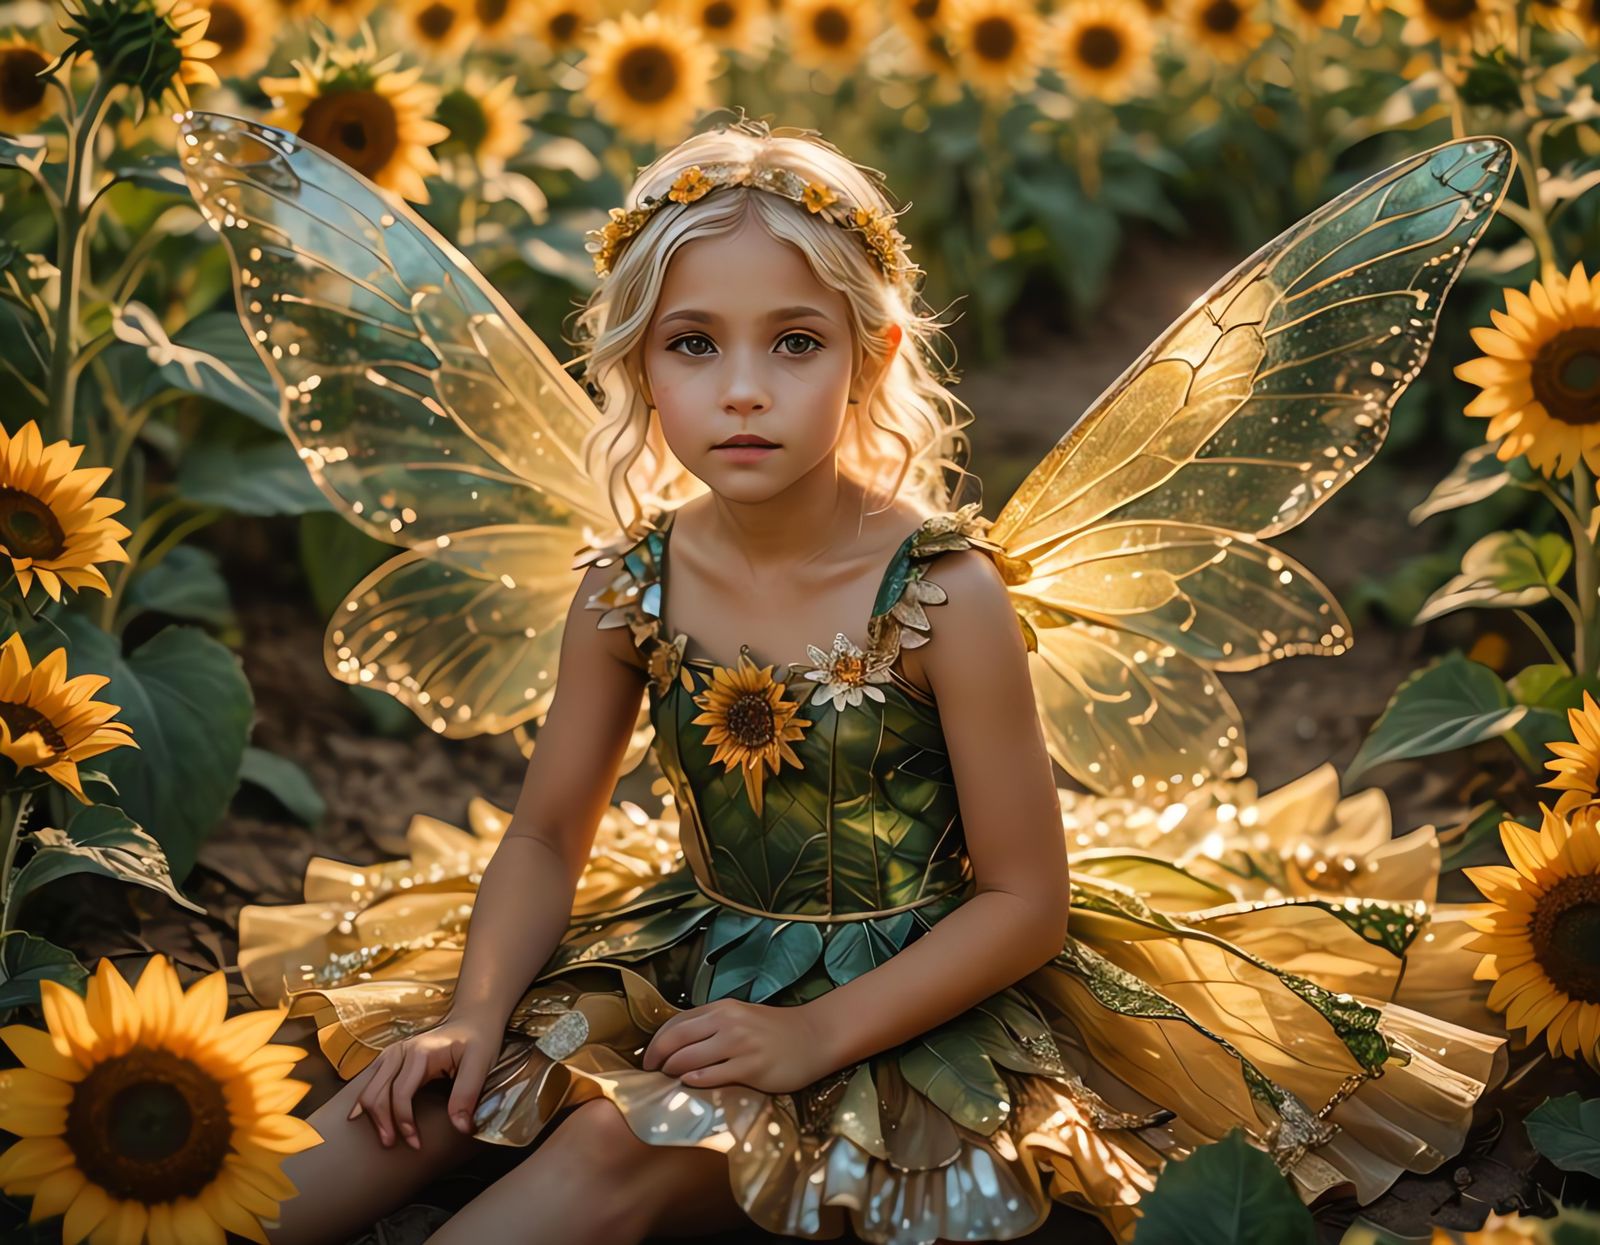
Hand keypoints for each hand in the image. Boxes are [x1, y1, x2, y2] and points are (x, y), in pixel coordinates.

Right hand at [347, 1013, 500, 1149]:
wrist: (474, 1020)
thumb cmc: (479, 1041)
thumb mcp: (480, 1064)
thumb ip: (467, 1094)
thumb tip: (460, 1127)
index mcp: (420, 1053)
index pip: (401, 1093)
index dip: (404, 1121)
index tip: (415, 1144)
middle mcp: (402, 1051)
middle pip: (377, 1091)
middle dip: (381, 1121)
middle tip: (390, 1144)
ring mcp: (395, 1052)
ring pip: (369, 1085)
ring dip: (369, 1112)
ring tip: (381, 1135)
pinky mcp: (393, 1056)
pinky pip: (371, 1078)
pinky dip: (366, 1098)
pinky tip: (361, 1115)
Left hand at [640, 998, 841, 1094]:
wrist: (814, 1038)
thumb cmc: (774, 1031)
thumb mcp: (740, 1017)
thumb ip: (711, 1025)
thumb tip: (676, 1043)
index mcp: (722, 1008)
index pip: (676, 1022)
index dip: (656, 1041)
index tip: (648, 1058)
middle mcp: (728, 1022)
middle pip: (676, 1040)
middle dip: (657, 1058)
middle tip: (650, 1073)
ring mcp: (739, 1045)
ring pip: (689, 1059)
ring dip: (672, 1072)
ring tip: (668, 1081)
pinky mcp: (751, 1068)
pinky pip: (712, 1077)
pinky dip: (694, 1082)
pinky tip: (688, 1086)